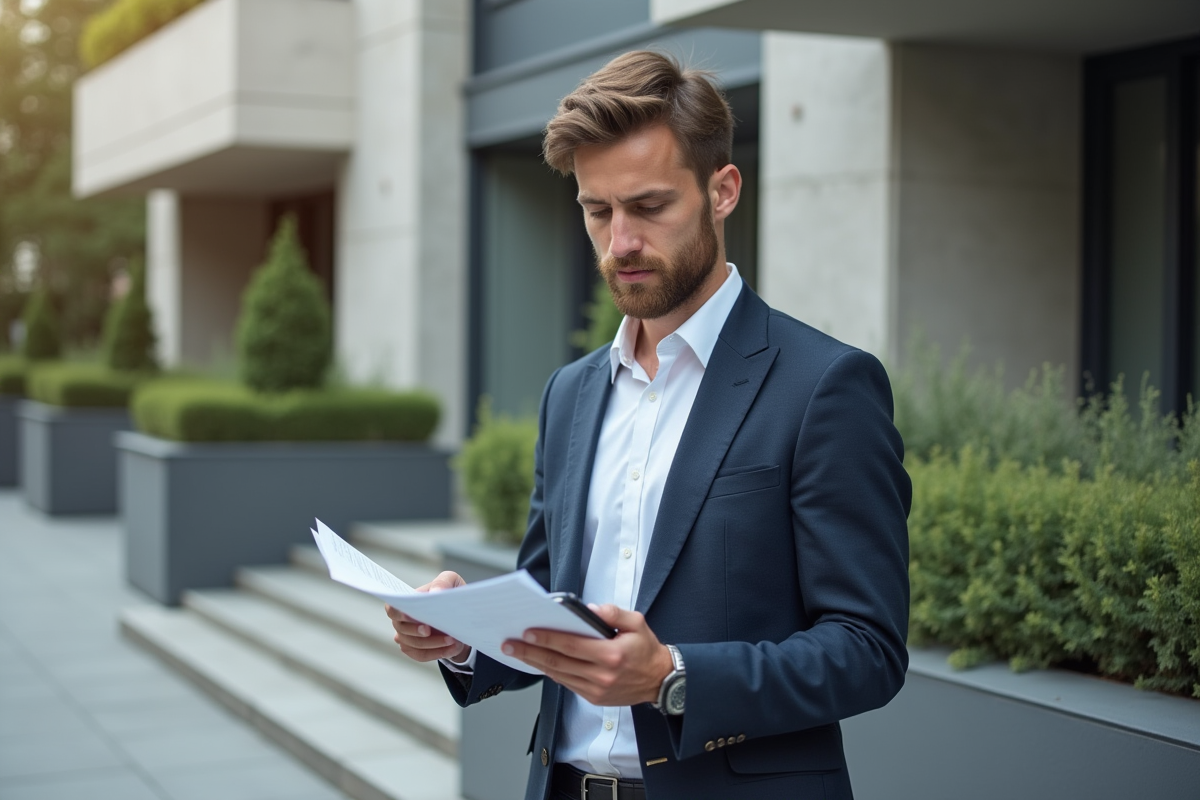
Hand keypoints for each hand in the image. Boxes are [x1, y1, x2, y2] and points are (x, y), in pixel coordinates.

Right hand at [385, 571, 471, 662]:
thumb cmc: (450, 593)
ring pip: (414, 645)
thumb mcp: (451, 580)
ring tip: (453, 639)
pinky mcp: (416, 650)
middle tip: (431, 630)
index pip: (392, 608)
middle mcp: (402, 621)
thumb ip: (442, 582)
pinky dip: (437, 653)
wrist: (461, 614)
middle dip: (417, 631)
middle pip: (402, 630)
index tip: (412, 614)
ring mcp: (407, 637)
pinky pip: (422, 655)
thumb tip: (435, 593)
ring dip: (433, 644)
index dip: (399, 613)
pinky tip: (452, 648)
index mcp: (407, 602)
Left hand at [502, 604, 672, 705]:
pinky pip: (566, 683)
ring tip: (517, 652)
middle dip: (530, 652)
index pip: (570, 645)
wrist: (660, 680)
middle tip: (509, 644)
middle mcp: (601, 675)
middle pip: (557, 662)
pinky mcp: (593, 698)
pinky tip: (538, 662)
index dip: (546, 639)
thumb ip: (613, 613)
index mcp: (611, 655)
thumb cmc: (646, 649)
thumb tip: (589, 609)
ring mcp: (596, 689)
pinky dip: (550, 672)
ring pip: (558, 675)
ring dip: (535, 663)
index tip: (527, 632)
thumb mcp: (637, 622)